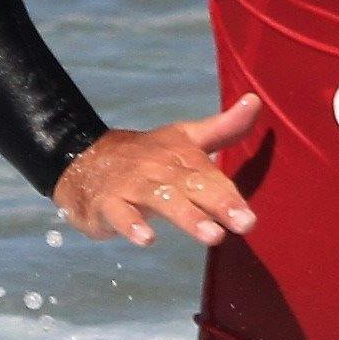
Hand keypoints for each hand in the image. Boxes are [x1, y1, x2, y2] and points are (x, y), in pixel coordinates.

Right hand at [52, 95, 263, 248]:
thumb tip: (255, 101)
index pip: (209, 175)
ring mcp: (132, 184)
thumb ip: (223, 128)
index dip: (230, 196)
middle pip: (192, 185)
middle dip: (219, 203)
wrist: (84, 158)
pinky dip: (131, 224)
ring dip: (187, 216)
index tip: (250, 218)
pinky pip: (119, 213)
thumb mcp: (185, 138)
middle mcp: (159, 168)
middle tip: (245, 224)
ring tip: (212, 235)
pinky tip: (146, 238)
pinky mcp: (107, 202)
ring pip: (161, 199)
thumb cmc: (147, 156)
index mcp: (180, 155)